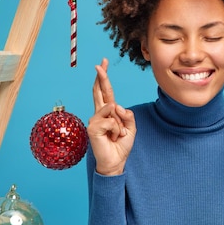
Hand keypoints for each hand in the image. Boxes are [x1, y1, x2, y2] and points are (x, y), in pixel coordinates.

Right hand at [87, 58, 135, 175]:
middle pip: (100, 91)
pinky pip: (111, 121)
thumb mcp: (131, 128)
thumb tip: (116, 106)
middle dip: (101, 76)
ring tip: (117, 135)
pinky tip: (112, 137)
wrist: (116, 161)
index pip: (105, 91)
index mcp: (108, 111)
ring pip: (112, 109)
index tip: (102, 64)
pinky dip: (117, 130)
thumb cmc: (121, 145)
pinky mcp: (92, 127)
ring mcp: (94, 120)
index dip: (104, 78)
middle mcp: (99, 113)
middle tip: (100, 63)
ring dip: (120, 125)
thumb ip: (127, 116)